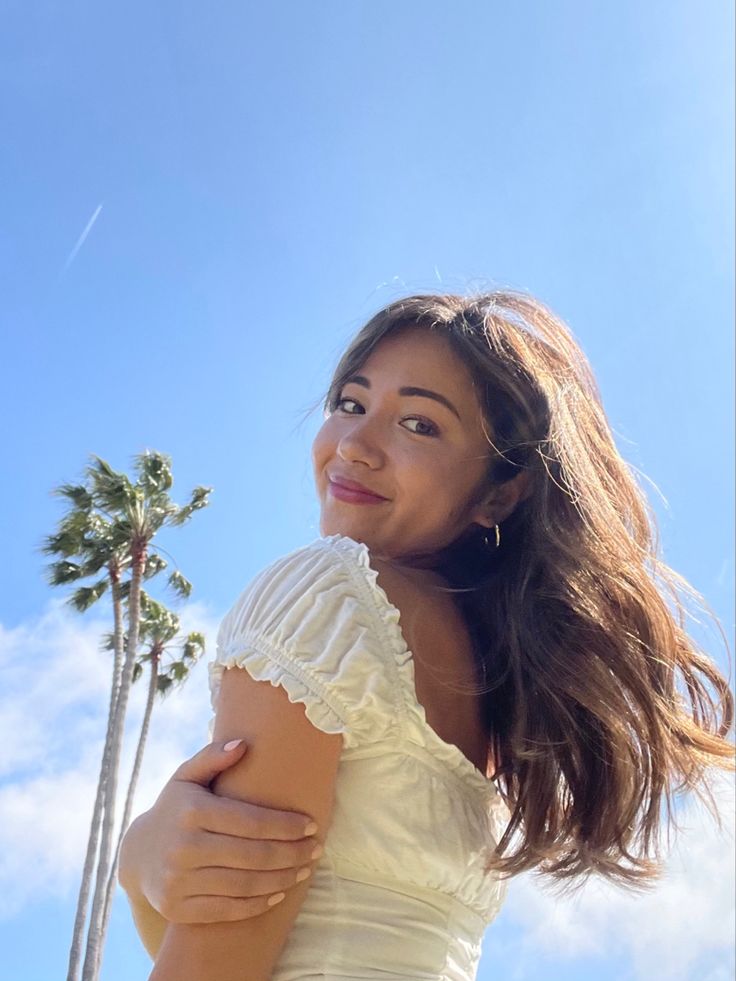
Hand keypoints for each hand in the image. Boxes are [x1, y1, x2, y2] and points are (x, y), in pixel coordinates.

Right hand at [119, 739, 320, 923]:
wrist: (138, 854)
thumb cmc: (176, 808)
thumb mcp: (186, 777)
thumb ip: (213, 757)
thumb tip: (243, 745)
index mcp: (191, 811)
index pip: (250, 821)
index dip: (285, 826)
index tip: (311, 825)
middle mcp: (183, 847)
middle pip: (252, 855)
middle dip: (291, 853)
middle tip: (316, 850)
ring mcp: (179, 881)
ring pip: (244, 885)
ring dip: (281, 879)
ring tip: (304, 871)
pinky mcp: (178, 909)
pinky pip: (227, 910)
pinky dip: (257, 904)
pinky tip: (278, 892)